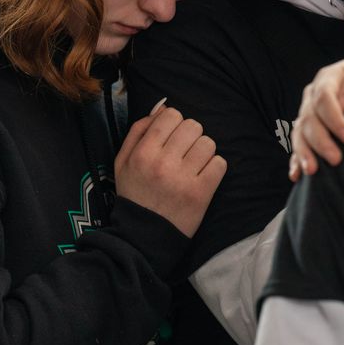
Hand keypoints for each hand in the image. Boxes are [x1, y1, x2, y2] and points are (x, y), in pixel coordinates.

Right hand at [115, 101, 226, 236]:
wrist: (143, 236)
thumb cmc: (135, 194)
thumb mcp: (123, 161)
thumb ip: (139, 130)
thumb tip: (163, 108)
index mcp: (143, 152)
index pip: (172, 115)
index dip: (175, 123)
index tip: (173, 138)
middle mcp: (162, 162)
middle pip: (193, 126)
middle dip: (191, 136)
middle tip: (185, 152)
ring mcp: (183, 178)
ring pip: (209, 143)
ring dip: (203, 152)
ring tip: (193, 165)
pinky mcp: (201, 193)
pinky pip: (220, 164)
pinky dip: (214, 169)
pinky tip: (202, 177)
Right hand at [289, 53, 343, 181]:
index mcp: (329, 78)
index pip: (323, 98)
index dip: (333, 119)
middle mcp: (314, 95)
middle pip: (309, 118)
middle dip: (320, 140)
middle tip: (336, 159)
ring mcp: (311, 113)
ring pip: (300, 132)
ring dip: (304, 152)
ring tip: (313, 171)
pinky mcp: (312, 130)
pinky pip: (299, 144)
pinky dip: (296, 159)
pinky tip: (297, 174)